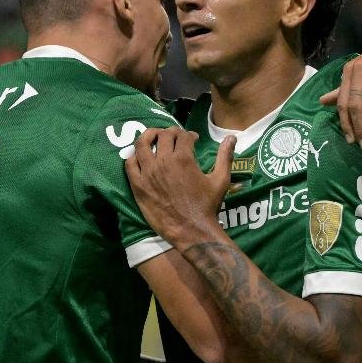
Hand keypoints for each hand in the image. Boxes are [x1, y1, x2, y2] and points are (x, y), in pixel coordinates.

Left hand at [125, 128, 234, 248]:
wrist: (191, 230)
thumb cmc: (207, 206)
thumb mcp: (221, 180)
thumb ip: (225, 156)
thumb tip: (232, 137)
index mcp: (184, 158)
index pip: (182, 135)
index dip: (189, 134)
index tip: (192, 139)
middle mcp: (164, 162)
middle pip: (162, 135)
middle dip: (170, 132)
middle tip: (173, 137)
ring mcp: (148, 173)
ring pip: (141, 144)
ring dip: (148, 137)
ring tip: (152, 138)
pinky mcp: (138, 186)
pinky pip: (129, 164)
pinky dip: (134, 156)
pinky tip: (139, 157)